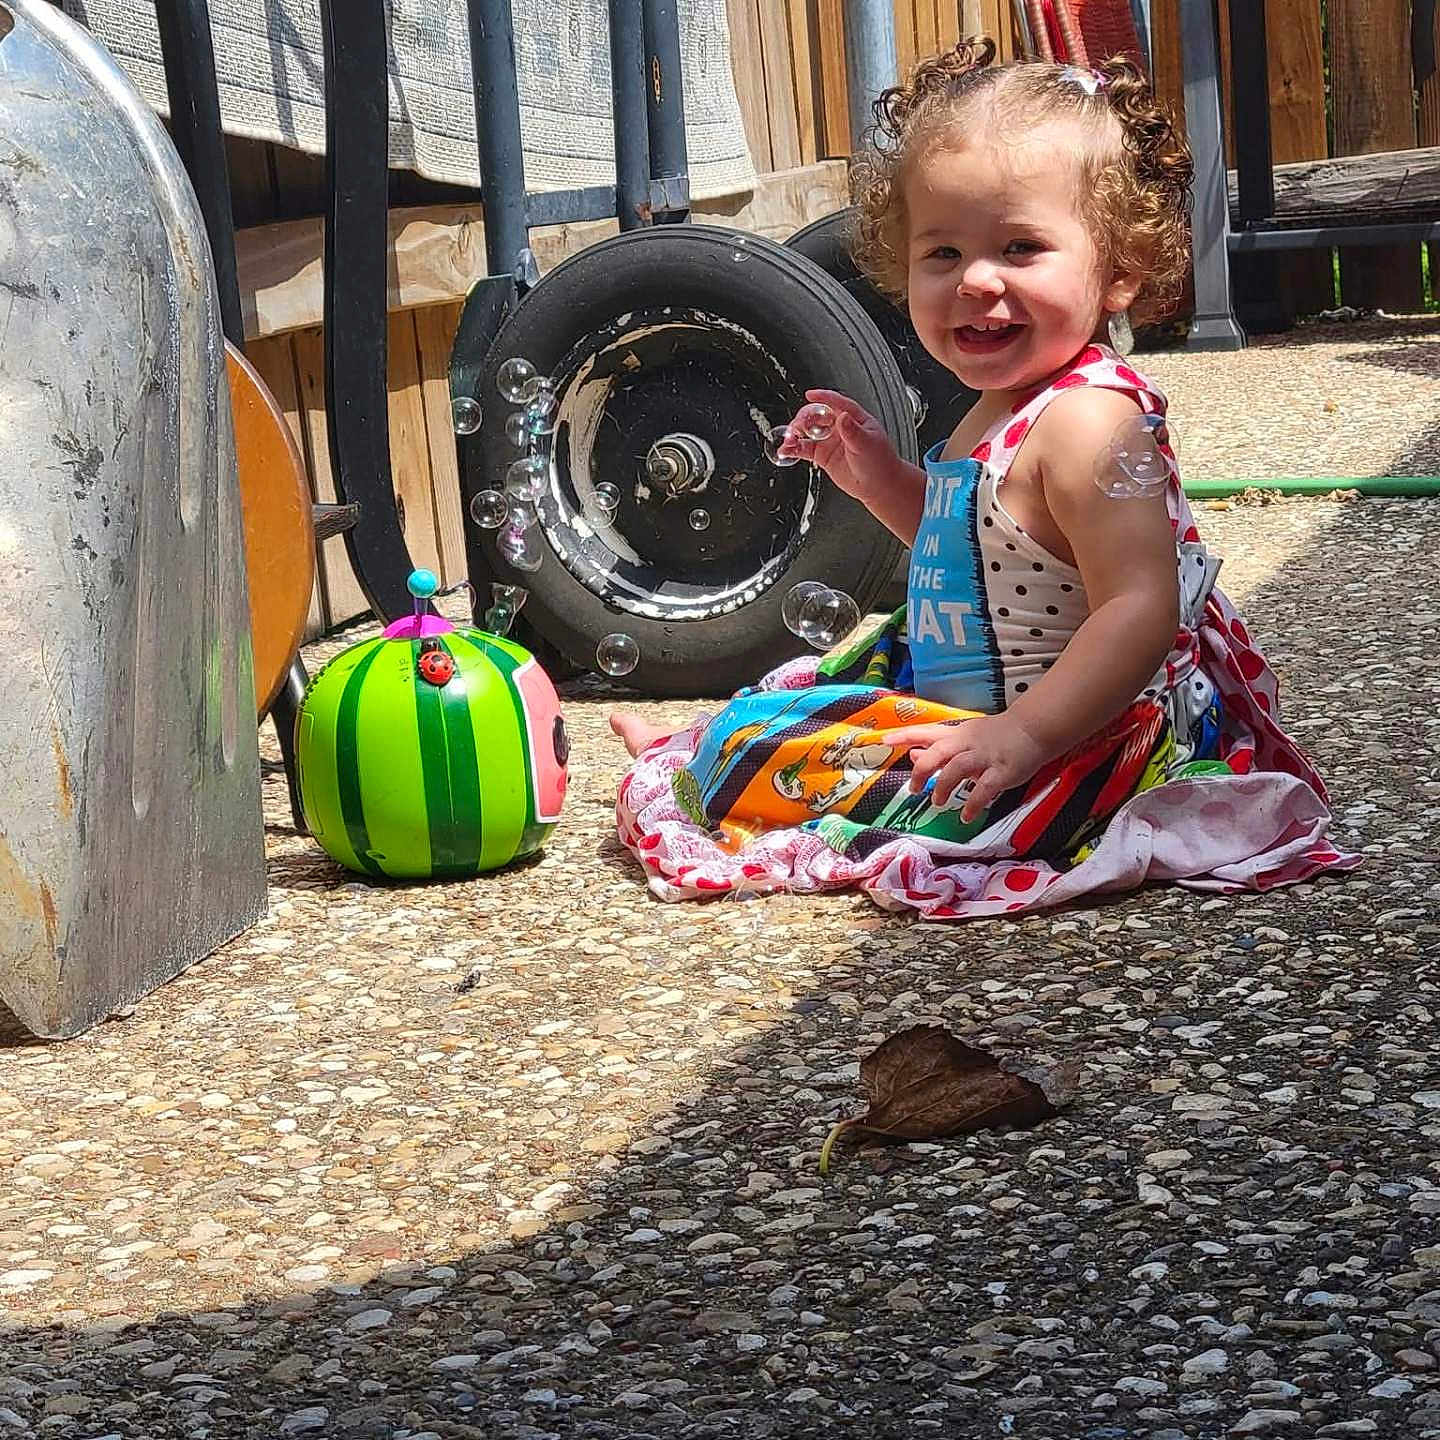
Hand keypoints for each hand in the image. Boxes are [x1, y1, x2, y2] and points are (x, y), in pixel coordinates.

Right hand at [778, 389, 901, 502]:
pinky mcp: (823, 456)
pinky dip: (793, 449)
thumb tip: (842, 416)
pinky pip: (804, 449)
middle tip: (796, 427)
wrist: (879, 486)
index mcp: (854, 419)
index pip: (837, 403)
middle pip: (816, 416)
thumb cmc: (880, 462)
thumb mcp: (867, 444)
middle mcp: (840, 427)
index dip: (823, 397)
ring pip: (807, 432)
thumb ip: (852, 431)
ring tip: (788, 440)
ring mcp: (830, 441)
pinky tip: (786, 451)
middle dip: (803, 419)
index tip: (810, 395)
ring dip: (795, 434)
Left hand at [883, 714, 1048, 823]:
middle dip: (922, 770)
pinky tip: (965, 815)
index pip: (925, 732)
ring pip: (957, 768)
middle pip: (938, 752)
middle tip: (914, 789)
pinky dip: (973, 804)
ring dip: (944, 786)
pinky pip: (984, 789)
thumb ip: (938, 747)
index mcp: (956, 735)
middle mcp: (967, 744)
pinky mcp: (1002, 771)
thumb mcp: (963, 737)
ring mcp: (984, 757)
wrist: (1031, 729)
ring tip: (937, 801)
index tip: (884, 740)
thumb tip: (911, 753)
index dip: (903, 735)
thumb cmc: (994, 735)